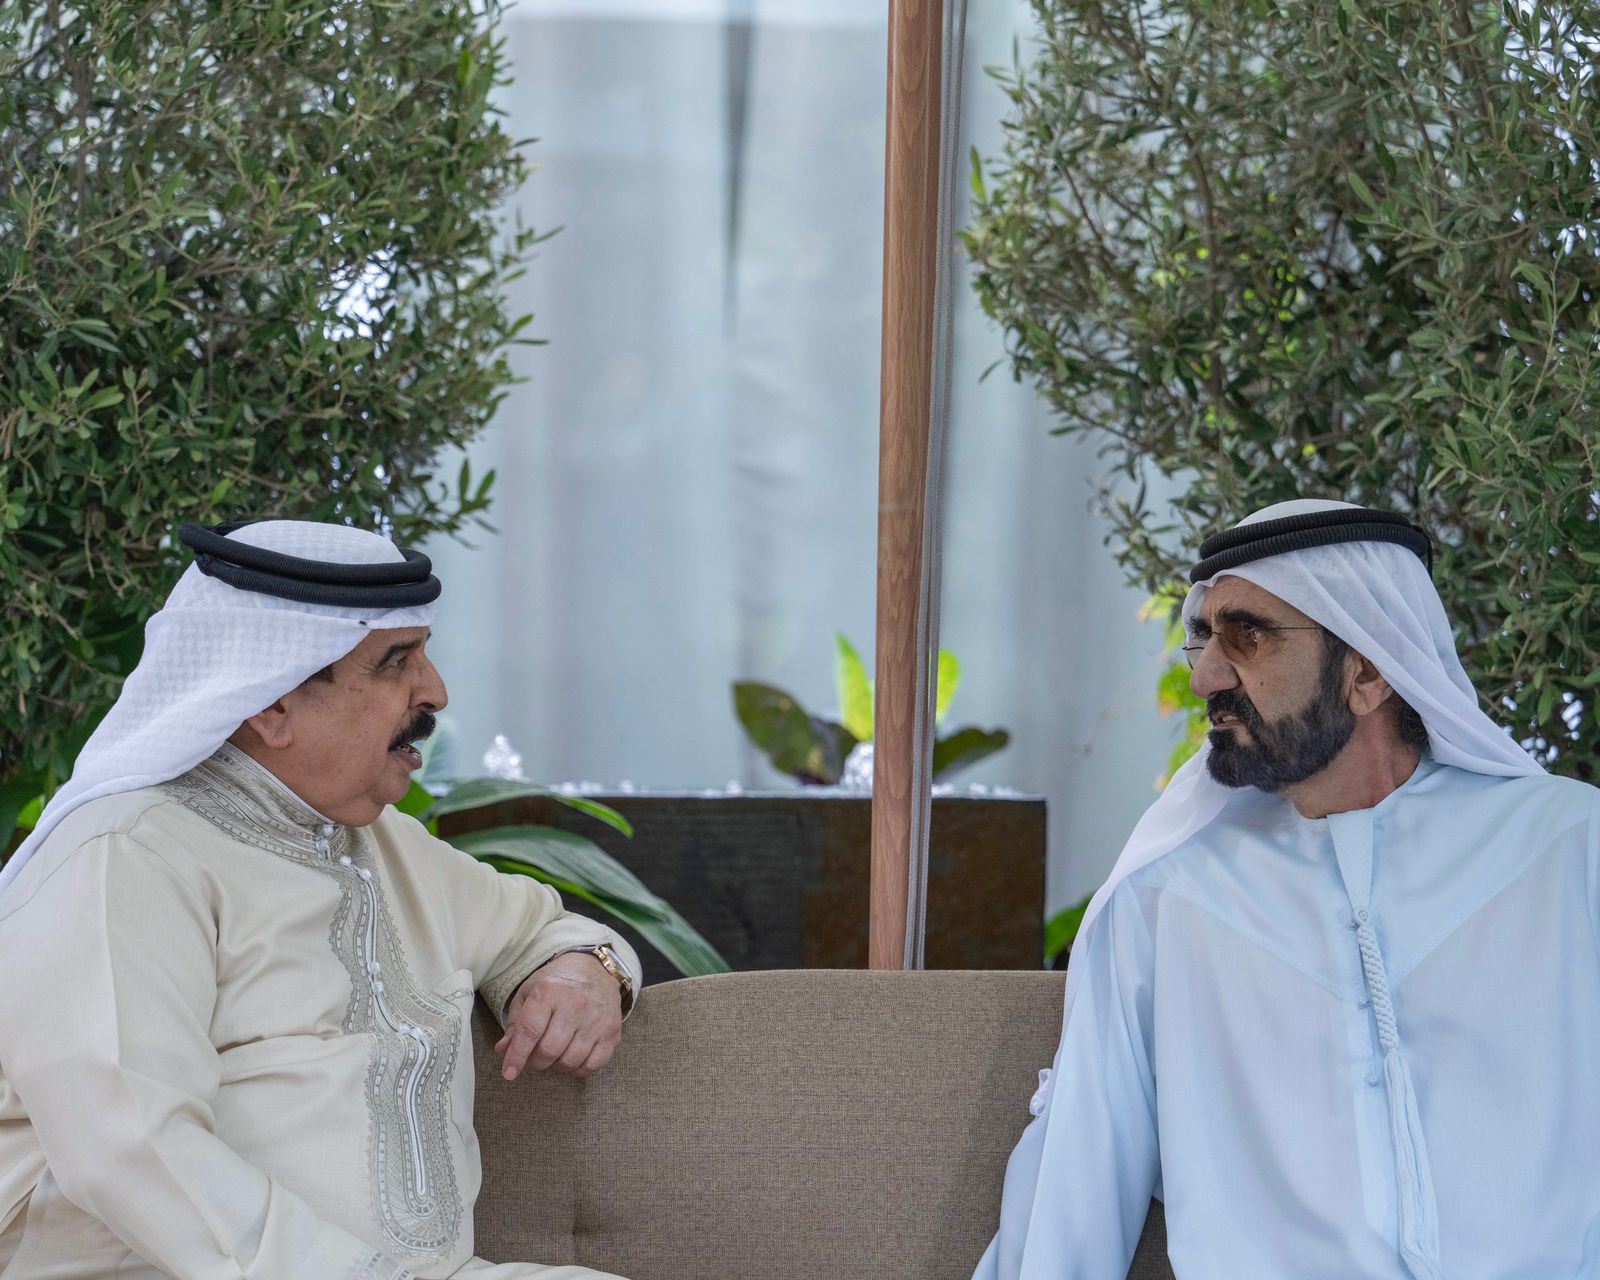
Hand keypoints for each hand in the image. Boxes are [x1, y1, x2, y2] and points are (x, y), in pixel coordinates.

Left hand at [494, 951, 623, 1080]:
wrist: (595, 970)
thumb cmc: (557, 984)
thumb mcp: (530, 993)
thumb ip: (515, 1023)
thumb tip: (504, 1050)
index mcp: (550, 991)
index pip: (530, 1031)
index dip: (517, 1056)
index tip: (508, 1073)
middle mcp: (575, 1004)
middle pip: (549, 1050)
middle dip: (535, 1063)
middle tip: (532, 1059)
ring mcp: (596, 1019)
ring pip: (570, 1061)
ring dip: (556, 1066)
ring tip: (553, 1055)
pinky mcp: (612, 1032)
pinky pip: (592, 1065)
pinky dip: (578, 1069)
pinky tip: (572, 1058)